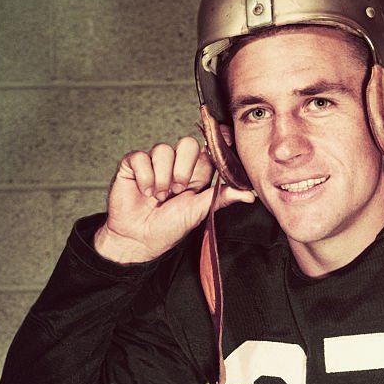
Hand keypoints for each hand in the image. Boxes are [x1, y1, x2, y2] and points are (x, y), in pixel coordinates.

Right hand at [94, 136, 254, 262]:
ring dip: (162, 177)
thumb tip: (250, 196)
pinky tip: (145, 192)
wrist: (139, 240)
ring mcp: (154, 163)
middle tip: (179, 189)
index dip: (212, 146)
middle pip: (187, 143)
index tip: (217, 146)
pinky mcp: (133, 165)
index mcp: (196, 174)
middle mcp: (176, 165)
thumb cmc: (169, 228)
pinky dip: (145, 178)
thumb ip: (222, 198)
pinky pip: (141, 157)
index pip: (207, 150)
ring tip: (160, 196)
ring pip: (163, 149)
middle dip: (184, 167)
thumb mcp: (199, 212)